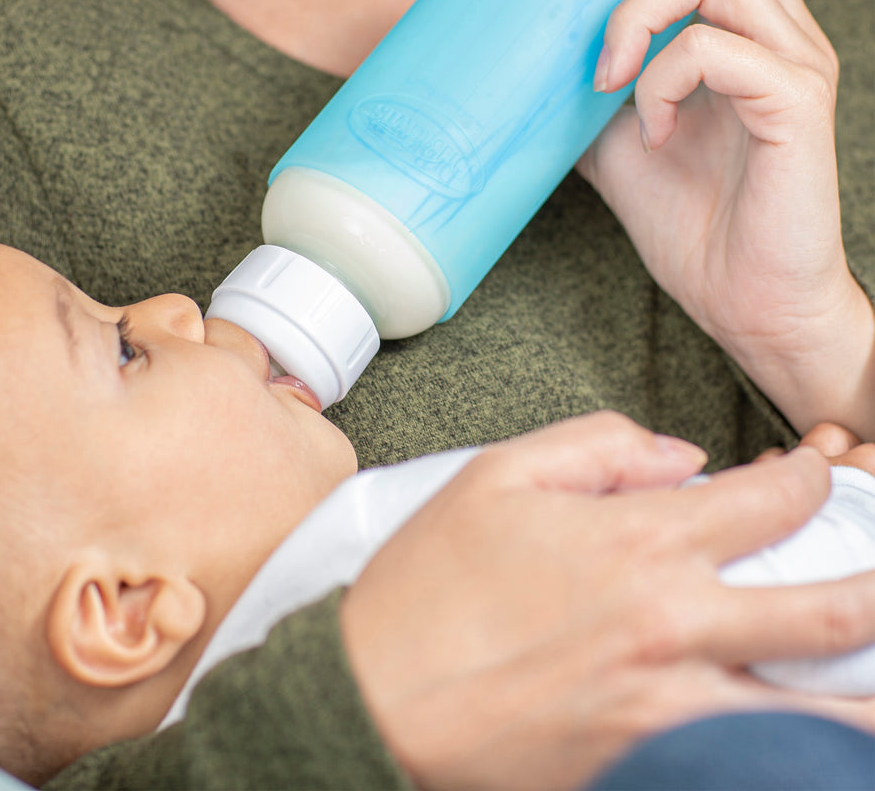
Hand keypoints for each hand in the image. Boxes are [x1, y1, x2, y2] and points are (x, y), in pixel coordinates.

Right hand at [340, 412, 874, 790]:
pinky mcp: (651, 766)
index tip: (815, 474)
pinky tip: (818, 746)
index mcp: (638, 541)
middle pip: (834, 611)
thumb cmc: (431, 581)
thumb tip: (683, 456)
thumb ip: (598, 445)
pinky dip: (801, 754)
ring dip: (870, 693)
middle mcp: (675, 625)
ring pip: (823, 714)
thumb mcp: (496, 473)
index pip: (768, 501)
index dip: (809, 479)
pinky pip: (759, 765)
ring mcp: (673, 708)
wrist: (379, 697)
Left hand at [572, 0, 874, 438]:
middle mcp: (776, 32)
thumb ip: (588, 94)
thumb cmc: (691, 222)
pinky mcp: (797, 103)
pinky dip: (662, 79)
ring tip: (601, 75)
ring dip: (637, 10)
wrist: (745, 301)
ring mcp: (793, 63)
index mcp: (739, 32)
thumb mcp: (617, 144)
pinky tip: (648, 128)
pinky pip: (718, 51)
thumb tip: (516, 66)